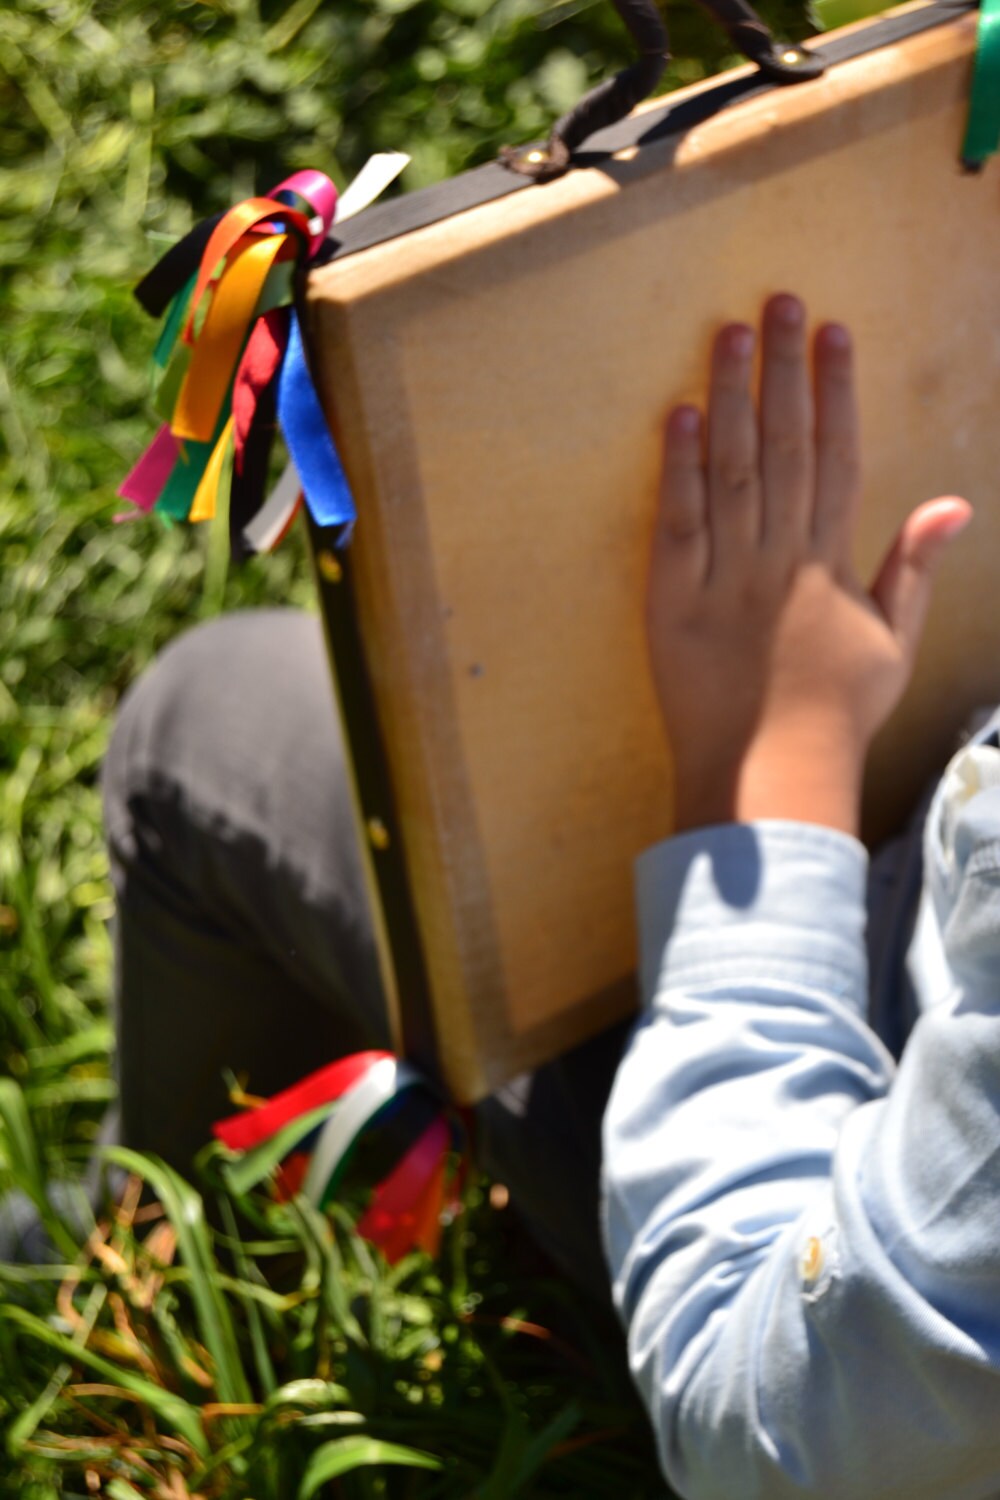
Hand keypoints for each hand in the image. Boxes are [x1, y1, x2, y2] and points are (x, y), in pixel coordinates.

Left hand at [647, 293, 971, 835]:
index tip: (835, 332)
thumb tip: (953, 505)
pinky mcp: (672, 601)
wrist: (770, 775)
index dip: (836, 390)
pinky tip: (680, 414)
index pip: (838, 456)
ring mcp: (725, 576)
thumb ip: (913, 567)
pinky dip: (678, 469)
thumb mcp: (893, 642)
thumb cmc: (836, 712)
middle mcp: (781, 556)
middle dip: (784, 369)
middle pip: (784, 445)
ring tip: (729, 334)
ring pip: (731, 471)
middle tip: (780, 301)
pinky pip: (676, 524)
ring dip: (732, 397)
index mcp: (832, 562)